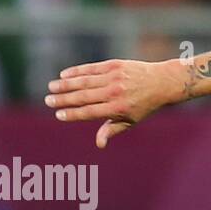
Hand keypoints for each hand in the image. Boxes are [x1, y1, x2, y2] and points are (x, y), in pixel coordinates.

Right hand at [46, 58, 182, 148]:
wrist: (162, 82)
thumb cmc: (144, 105)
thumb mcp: (131, 121)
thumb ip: (112, 130)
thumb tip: (99, 144)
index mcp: (117, 109)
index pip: (89, 112)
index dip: (72, 114)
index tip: (58, 115)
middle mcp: (114, 93)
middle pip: (83, 97)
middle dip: (63, 99)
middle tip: (48, 101)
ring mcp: (114, 78)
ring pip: (84, 81)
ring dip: (65, 84)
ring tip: (51, 87)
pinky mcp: (114, 65)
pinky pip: (91, 68)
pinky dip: (76, 71)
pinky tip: (64, 75)